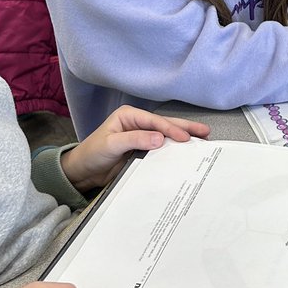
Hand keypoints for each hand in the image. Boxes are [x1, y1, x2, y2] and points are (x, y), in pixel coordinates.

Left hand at [60, 105, 210, 192]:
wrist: (83, 172)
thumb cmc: (92, 154)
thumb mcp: (111, 145)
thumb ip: (135, 140)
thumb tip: (160, 138)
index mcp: (129, 116)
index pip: (155, 121)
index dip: (171, 129)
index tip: (186, 138)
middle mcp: (137, 124)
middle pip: (165, 124)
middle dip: (185, 128)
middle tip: (205, 132)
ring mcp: (141, 137)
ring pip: (166, 135)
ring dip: (184, 138)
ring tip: (203, 140)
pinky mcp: (143, 150)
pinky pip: (162, 148)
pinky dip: (175, 150)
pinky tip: (187, 153)